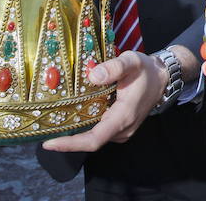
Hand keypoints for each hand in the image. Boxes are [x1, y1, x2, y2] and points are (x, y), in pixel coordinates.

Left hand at [41, 51, 167, 151]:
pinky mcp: (120, 128)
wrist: (162, 78)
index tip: (48, 143)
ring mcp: (122, 131)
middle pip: (90, 141)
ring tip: (52, 124)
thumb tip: (92, 76)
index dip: (71, 144)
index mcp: (123, 116)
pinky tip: (71, 118)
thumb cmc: (146, 70)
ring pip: (93, 137)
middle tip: (42, 130)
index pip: (94, 139)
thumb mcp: (132, 61)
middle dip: (66, 139)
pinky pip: (98, 132)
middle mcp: (122, 129)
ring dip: (74, 133)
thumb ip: (114, 67)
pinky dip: (83, 128)